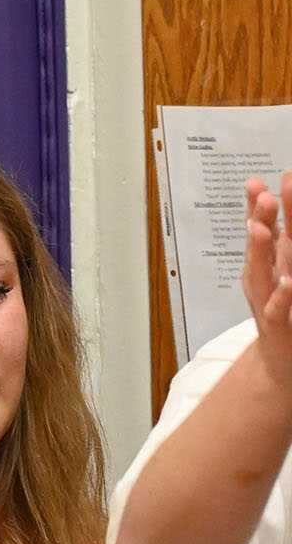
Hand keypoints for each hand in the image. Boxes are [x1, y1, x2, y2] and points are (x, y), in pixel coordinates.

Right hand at [243, 172, 291, 377]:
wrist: (281, 361)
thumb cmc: (283, 310)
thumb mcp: (279, 270)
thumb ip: (274, 239)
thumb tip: (266, 197)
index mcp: (267, 263)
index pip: (261, 228)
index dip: (256, 205)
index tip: (257, 182)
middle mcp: (262, 279)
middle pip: (260, 245)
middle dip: (261, 218)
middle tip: (264, 195)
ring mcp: (267, 301)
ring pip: (262, 273)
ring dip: (261, 251)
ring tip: (264, 228)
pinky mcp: (278, 325)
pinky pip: (278, 309)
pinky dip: (281, 296)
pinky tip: (287, 282)